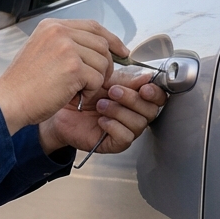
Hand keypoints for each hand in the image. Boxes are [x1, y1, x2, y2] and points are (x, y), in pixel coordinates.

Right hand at [0, 19, 129, 133]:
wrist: (9, 101)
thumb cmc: (23, 84)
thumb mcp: (41, 51)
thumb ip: (65, 44)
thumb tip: (97, 47)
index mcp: (52, 26)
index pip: (92, 26)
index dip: (111, 39)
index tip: (122, 51)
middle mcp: (60, 32)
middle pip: (102, 45)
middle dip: (104, 66)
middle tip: (93, 82)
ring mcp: (67, 48)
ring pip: (103, 63)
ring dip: (95, 81)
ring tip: (76, 89)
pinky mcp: (73, 67)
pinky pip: (98, 79)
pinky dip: (90, 92)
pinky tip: (73, 95)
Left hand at [37, 70, 167, 155]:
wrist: (61, 110)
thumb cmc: (83, 95)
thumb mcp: (104, 81)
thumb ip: (126, 79)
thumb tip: (147, 76)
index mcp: (136, 97)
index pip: (158, 96)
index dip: (154, 92)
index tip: (143, 87)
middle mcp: (135, 114)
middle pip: (150, 110)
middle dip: (132, 99)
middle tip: (112, 91)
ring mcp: (127, 129)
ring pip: (138, 123)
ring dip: (119, 111)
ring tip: (100, 105)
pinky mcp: (115, 143)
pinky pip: (125, 137)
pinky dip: (113, 126)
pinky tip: (101, 120)